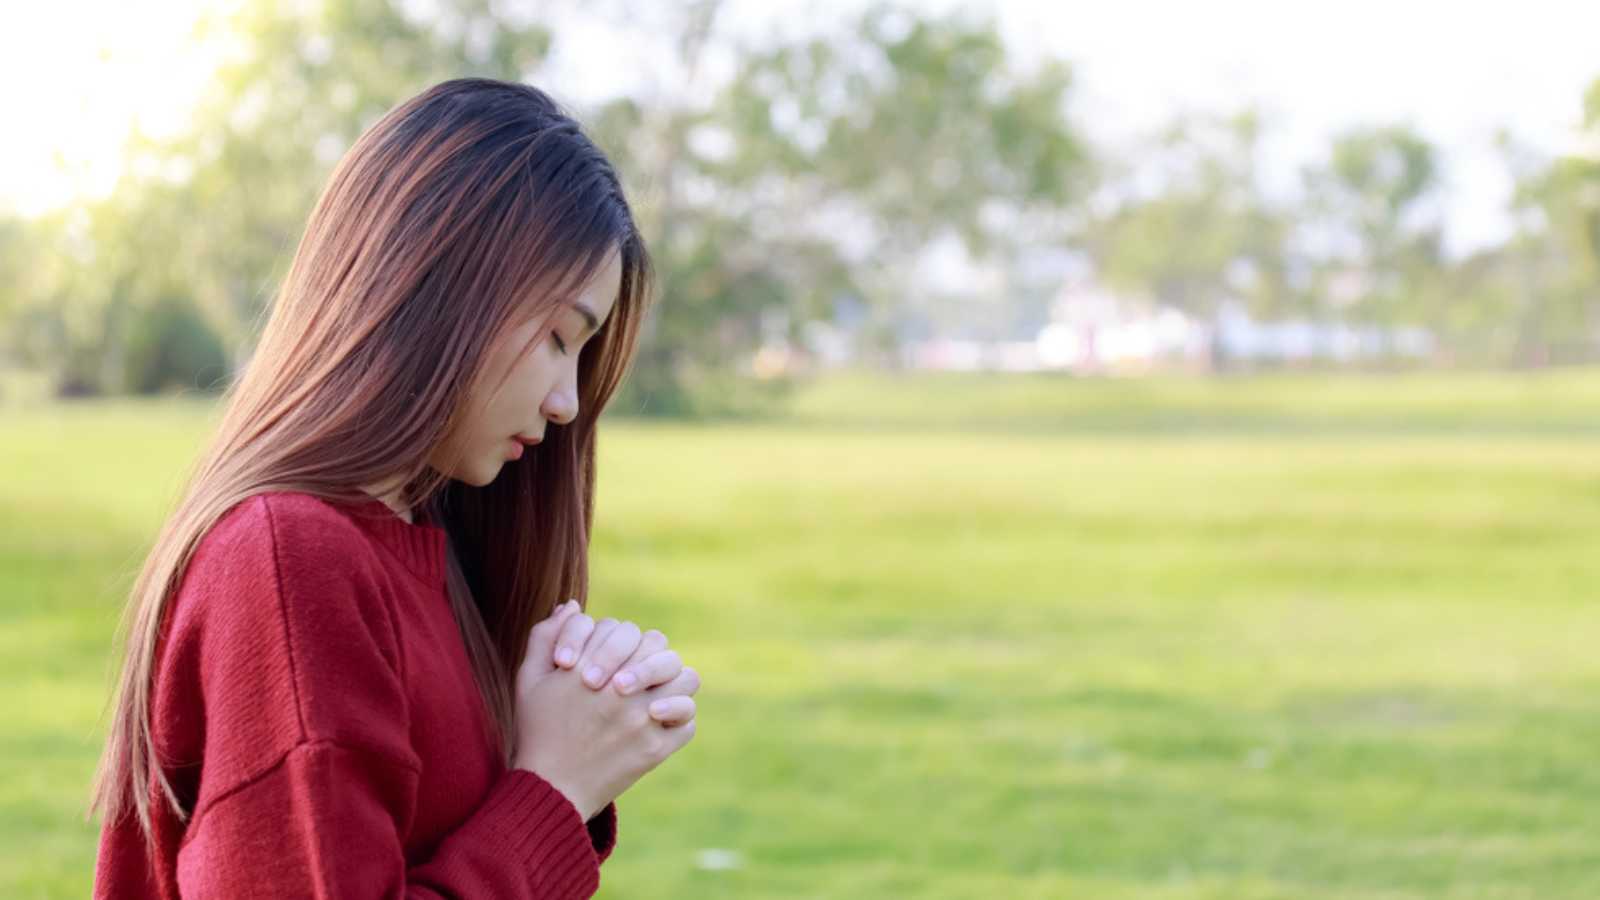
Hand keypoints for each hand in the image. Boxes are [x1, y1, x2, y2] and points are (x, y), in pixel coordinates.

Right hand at [511, 603, 696, 818]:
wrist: (549, 789)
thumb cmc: (537, 730)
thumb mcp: (530, 679)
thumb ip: (546, 636)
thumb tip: (572, 606)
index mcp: (592, 669)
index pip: (629, 632)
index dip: (619, 643)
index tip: (601, 666)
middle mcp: (621, 693)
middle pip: (661, 650)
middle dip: (649, 656)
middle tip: (633, 674)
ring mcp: (642, 722)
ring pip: (686, 681)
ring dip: (673, 682)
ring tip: (655, 692)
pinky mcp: (655, 751)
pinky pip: (687, 723)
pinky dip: (678, 718)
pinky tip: (658, 720)